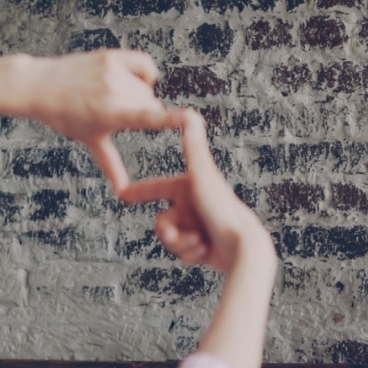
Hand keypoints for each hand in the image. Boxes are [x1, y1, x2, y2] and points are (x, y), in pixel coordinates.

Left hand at [27, 50, 185, 191]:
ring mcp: (112, 72)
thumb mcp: (89, 140)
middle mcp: (114, 92)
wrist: (39, 86)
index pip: (147, 118)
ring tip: (116, 97)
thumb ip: (111, 164)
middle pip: (151, 105)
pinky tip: (132, 80)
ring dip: (140, 95)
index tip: (192, 119)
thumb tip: (124, 192)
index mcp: (110, 115)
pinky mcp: (111, 56)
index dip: (172, 119)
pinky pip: (145, 65)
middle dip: (145, 112)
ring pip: (147, 88)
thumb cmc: (65, 116)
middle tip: (120, 114)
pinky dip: (145, 73)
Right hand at [118, 110, 273, 274]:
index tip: (123, 195)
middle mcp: (196, 205)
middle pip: (162, 221)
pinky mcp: (205, 246)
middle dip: (169, 231)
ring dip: (183, 244)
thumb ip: (193, 148)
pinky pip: (184, 253)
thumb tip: (190, 114)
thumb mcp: (202, 176)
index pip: (160, 187)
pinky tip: (208, 251)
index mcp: (193, 187)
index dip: (141, 191)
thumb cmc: (223, 210)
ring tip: (201, 241)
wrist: (244, 246)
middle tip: (176, 235)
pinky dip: (193, 253)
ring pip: (172, 240)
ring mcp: (201, 226)